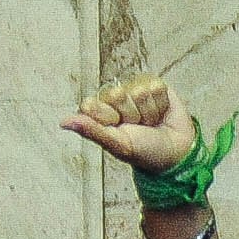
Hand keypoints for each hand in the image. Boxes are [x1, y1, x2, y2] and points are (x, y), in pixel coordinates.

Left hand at [62, 75, 198, 174]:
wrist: (176, 153)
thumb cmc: (144, 152)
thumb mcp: (117, 144)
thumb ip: (91, 130)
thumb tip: (63, 122)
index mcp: (100, 111)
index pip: (92, 102)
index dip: (105, 116)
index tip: (116, 128)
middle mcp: (116, 97)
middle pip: (117, 94)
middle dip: (130, 115)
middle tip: (137, 127)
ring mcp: (135, 89)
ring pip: (139, 92)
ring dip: (148, 112)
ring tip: (151, 123)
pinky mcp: (156, 85)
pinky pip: (156, 87)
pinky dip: (161, 104)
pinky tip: (161, 114)